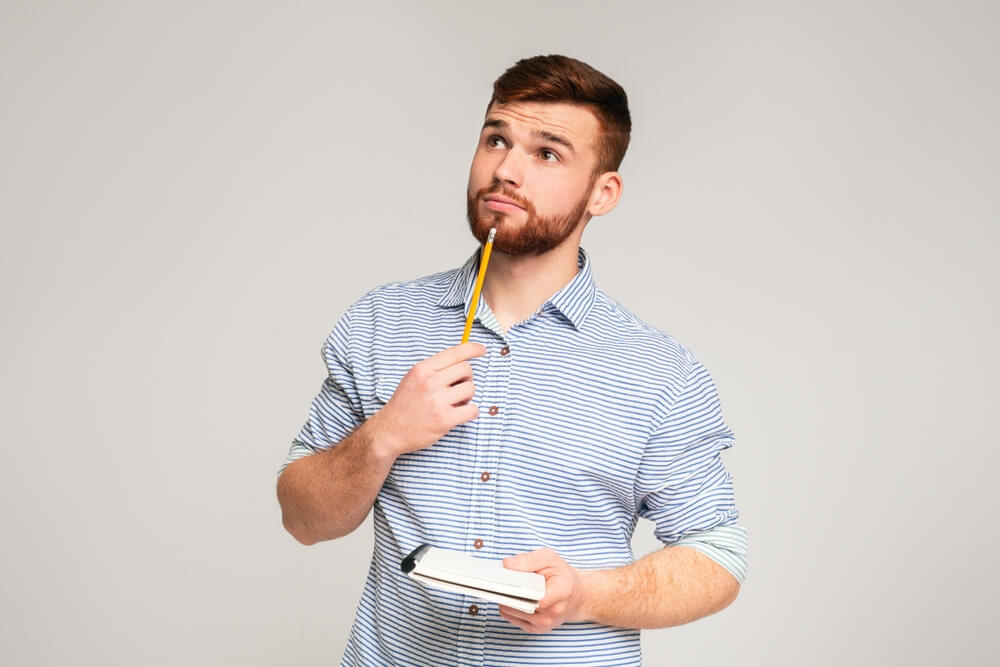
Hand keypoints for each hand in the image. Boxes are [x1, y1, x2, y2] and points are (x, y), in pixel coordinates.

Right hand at [371, 342, 485, 457]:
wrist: (389, 431)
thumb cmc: (404, 405)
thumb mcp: (413, 378)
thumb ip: (434, 369)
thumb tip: (461, 361)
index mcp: (423, 369)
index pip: (455, 352)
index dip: (473, 349)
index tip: (482, 350)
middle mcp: (430, 382)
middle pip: (466, 370)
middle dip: (467, 378)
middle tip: (458, 388)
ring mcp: (437, 401)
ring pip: (471, 389)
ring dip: (467, 397)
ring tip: (455, 403)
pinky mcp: (444, 419)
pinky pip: (472, 410)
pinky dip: (470, 412)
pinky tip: (459, 414)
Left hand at [499, 548, 588, 632]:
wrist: (577, 596)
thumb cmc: (563, 576)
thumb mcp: (550, 558)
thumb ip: (528, 559)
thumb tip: (507, 564)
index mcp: (561, 592)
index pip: (534, 594)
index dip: (517, 586)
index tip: (503, 579)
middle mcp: (553, 612)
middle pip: (520, 604)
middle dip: (507, 592)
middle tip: (498, 580)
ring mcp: (544, 623)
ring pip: (512, 612)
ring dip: (505, 599)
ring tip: (506, 587)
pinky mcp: (536, 629)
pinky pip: (512, 618)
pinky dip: (508, 607)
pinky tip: (511, 596)